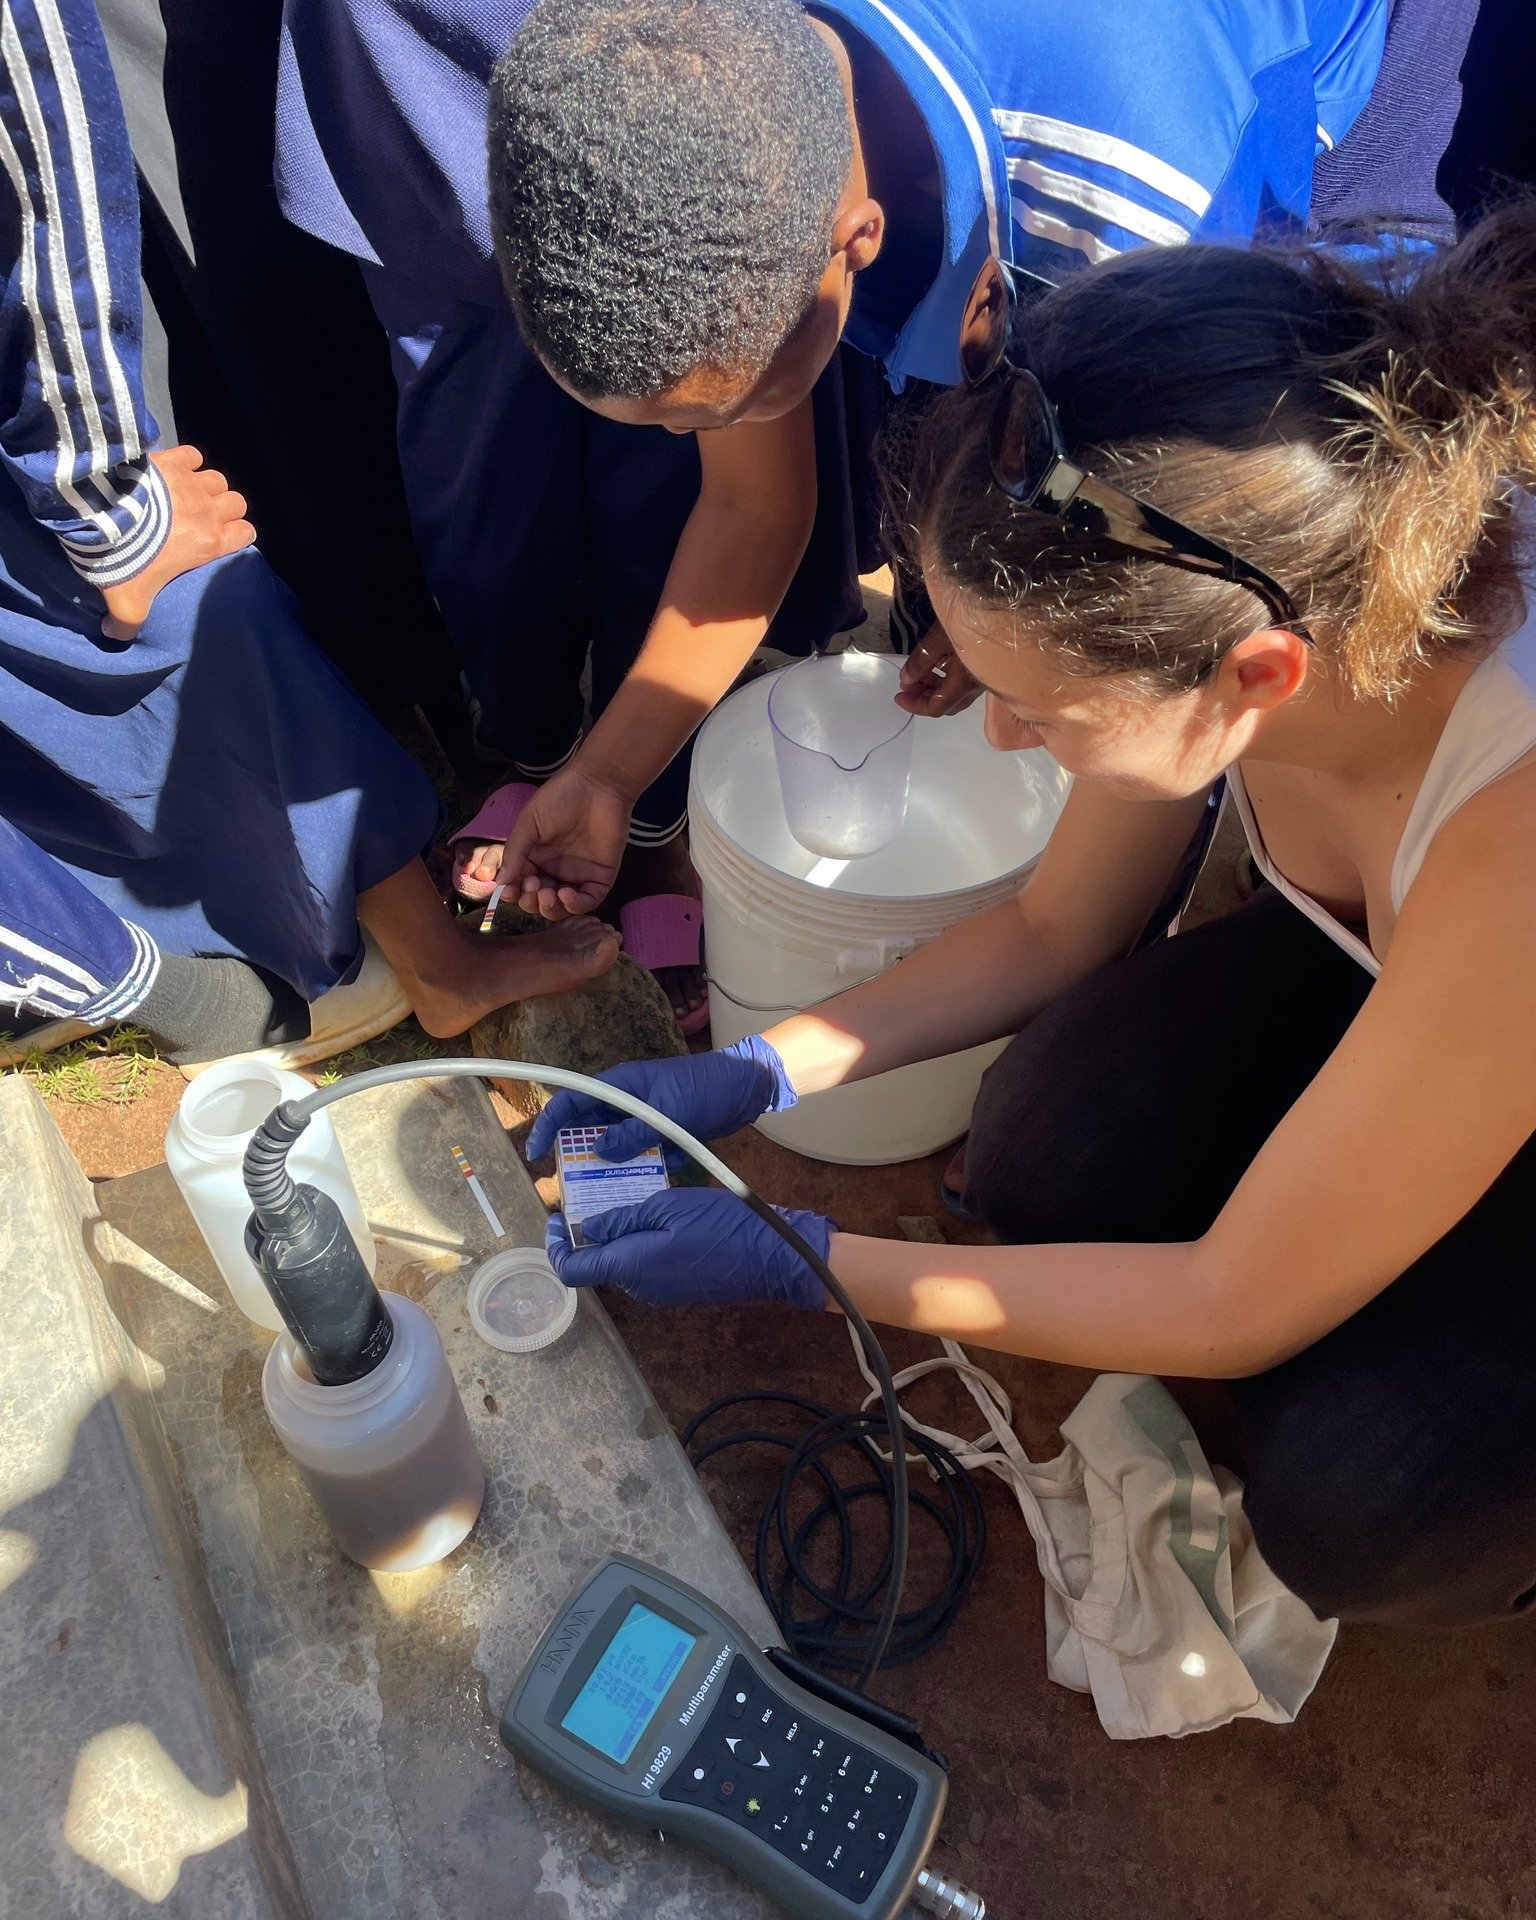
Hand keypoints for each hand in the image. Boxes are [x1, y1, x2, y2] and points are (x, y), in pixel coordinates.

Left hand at [99, 445, 255, 638]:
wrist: (103, 515)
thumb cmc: (126, 560)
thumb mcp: (127, 601)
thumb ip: (127, 623)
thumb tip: (116, 636)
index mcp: (209, 545)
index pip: (246, 534)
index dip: (237, 535)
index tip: (221, 539)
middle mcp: (208, 512)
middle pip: (237, 502)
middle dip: (225, 508)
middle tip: (203, 516)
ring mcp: (191, 484)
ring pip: (218, 479)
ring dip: (207, 485)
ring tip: (189, 493)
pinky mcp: (171, 461)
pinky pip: (192, 454)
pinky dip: (186, 460)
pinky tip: (172, 468)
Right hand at [496, 764, 632, 918]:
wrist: (598, 785)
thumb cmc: (560, 797)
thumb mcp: (529, 822)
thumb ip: (515, 851)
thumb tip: (501, 882)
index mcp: (533, 858)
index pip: (519, 885)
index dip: (513, 893)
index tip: (509, 891)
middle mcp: (553, 871)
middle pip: (537, 901)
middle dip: (530, 900)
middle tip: (533, 886)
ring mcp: (576, 876)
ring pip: (560, 907)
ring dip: (550, 908)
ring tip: (546, 894)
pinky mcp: (599, 878)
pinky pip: (587, 902)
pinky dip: (574, 905)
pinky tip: (566, 894)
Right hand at [526, 1035, 796, 1163]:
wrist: (747, 1087)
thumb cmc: (706, 1088)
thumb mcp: (668, 1113)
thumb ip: (634, 1133)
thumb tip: (599, 1153)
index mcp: (620, 1086)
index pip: (571, 1101)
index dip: (549, 1126)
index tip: (536, 1154)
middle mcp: (626, 1101)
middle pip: (588, 1129)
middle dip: (580, 1155)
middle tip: (574, 1185)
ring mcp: (643, 1117)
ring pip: (615, 1146)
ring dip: (615, 1166)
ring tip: (613, 1190)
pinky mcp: (662, 1133)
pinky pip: (641, 1154)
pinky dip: (646, 1166)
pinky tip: (658, 1176)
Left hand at [546, 1187, 832, 1309]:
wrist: (773, 1256)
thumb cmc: (719, 1224)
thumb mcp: (667, 1206)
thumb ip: (623, 1218)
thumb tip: (588, 1228)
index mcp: (630, 1266)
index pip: (573, 1270)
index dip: (556, 1246)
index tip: (554, 1218)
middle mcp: (639, 1287)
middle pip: (598, 1263)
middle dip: (590, 1233)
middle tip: (594, 1193)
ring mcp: (661, 1292)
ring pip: (624, 1262)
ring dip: (618, 1235)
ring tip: (630, 1197)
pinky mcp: (679, 1289)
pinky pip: (647, 1266)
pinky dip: (641, 1243)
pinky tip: (658, 1216)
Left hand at [895, 623, 982, 717]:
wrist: (995, 604)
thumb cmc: (967, 622)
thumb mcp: (937, 639)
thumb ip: (920, 663)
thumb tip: (906, 680)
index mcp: (963, 683)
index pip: (937, 707)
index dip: (914, 706)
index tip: (898, 696)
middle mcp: (974, 687)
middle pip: (946, 705)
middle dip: (923, 698)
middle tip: (906, 685)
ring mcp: (981, 678)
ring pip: (954, 694)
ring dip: (933, 689)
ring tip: (916, 674)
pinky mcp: (984, 668)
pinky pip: (961, 683)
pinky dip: (945, 680)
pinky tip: (935, 665)